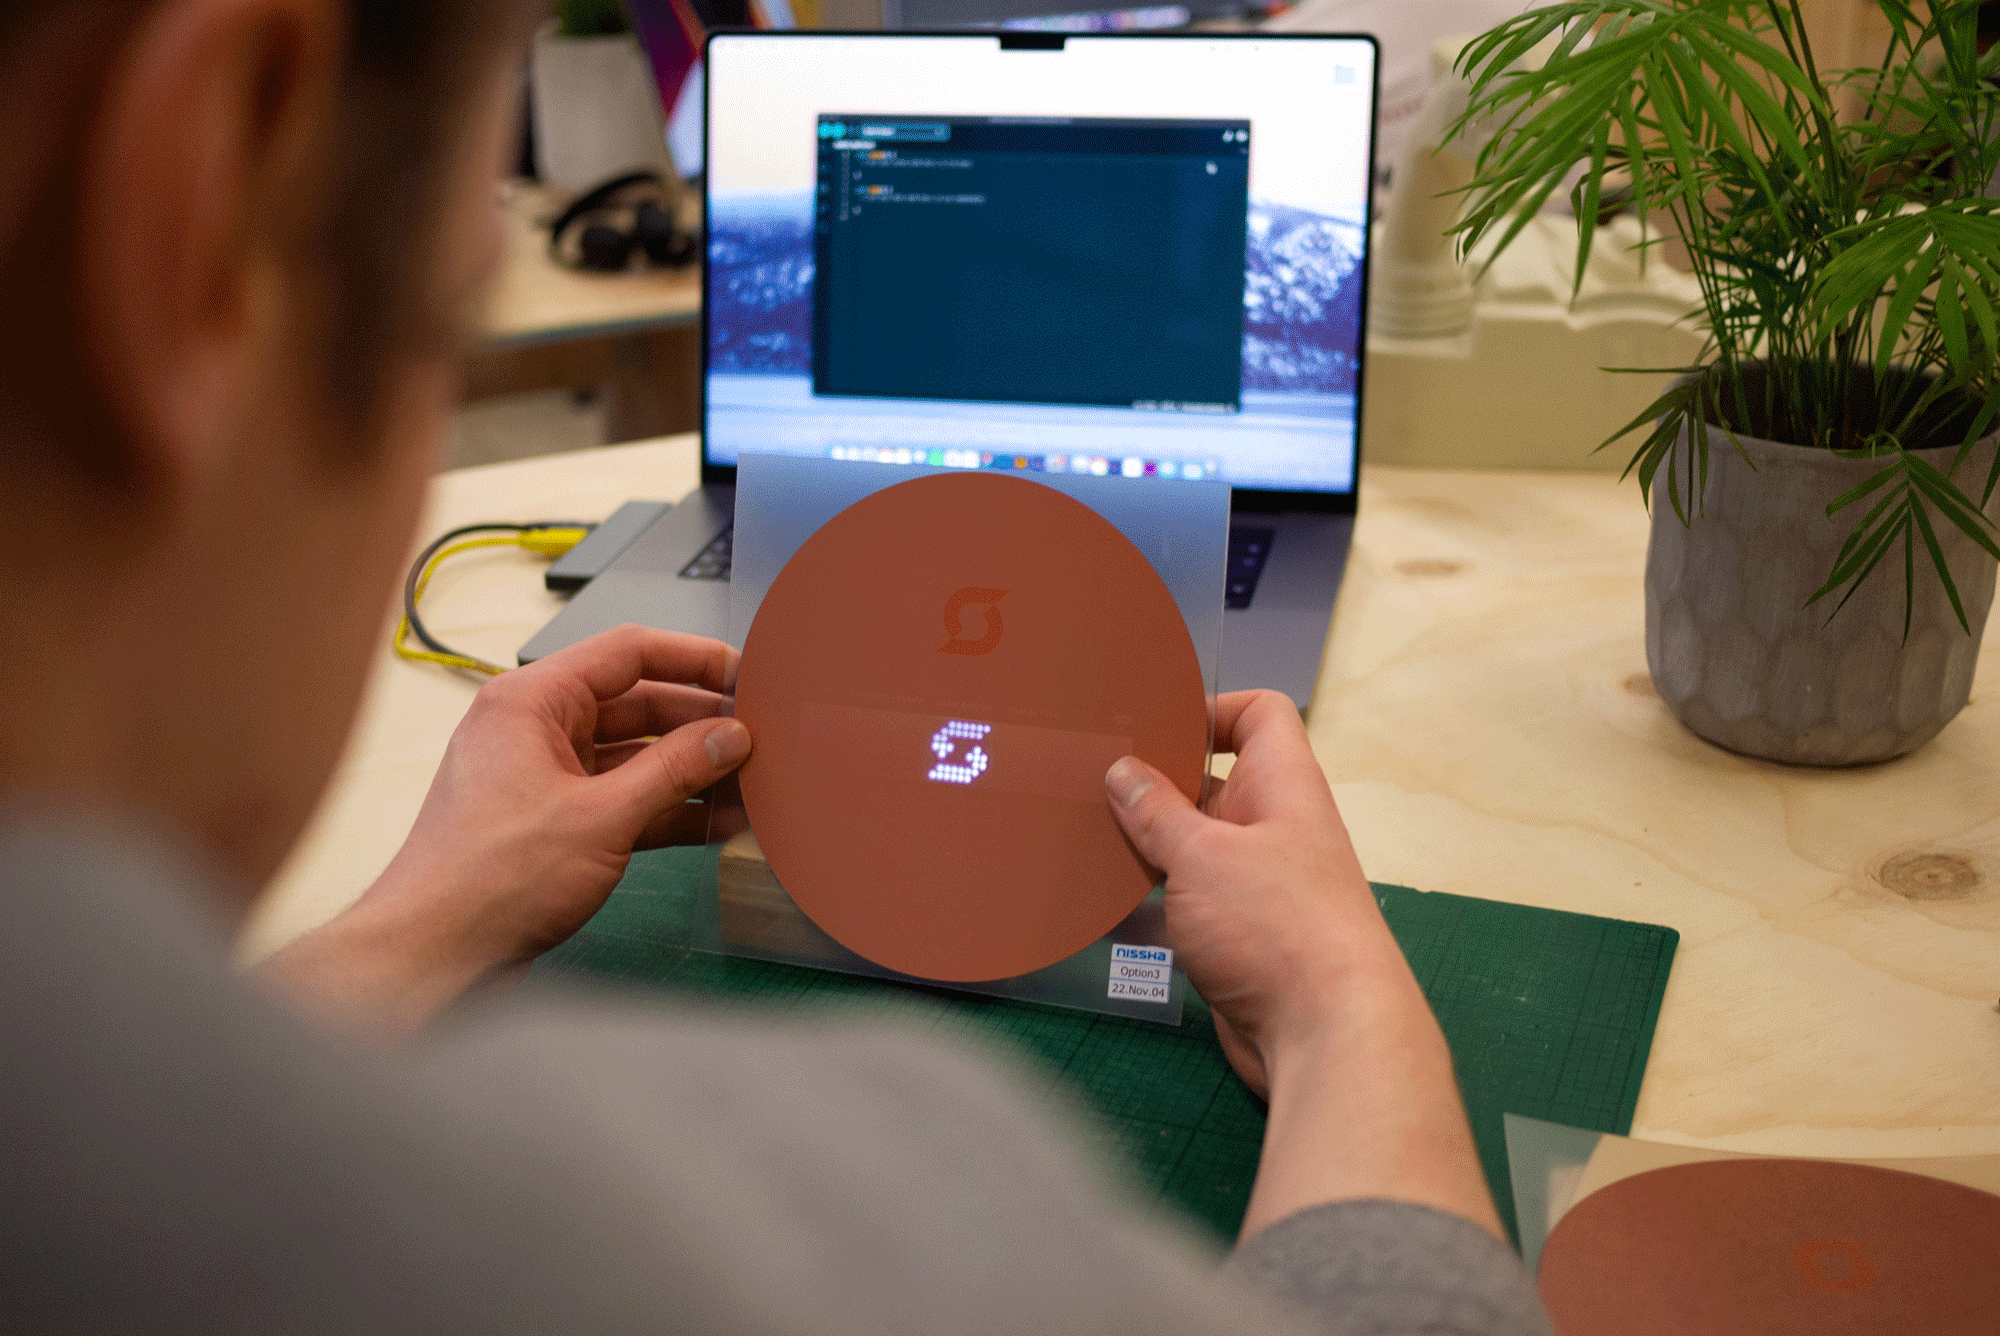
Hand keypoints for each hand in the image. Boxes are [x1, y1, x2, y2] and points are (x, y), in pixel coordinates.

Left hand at [260, 624, 751, 1033]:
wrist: (433, 956)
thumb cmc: (486, 881)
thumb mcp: (601, 817)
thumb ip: (674, 771)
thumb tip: (728, 737)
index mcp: (530, 702)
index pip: (627, 653)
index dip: (693, 658)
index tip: (745, 674)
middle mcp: (534, 730)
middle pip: (637, 704)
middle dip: (699, 722)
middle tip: (759, 735)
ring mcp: (544, 778)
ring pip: (635, 756)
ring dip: (690, 770)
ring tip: (751, 782)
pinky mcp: (555, 824)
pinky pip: (625, 800)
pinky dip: (668, 809)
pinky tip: (717, 822)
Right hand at [1104, 690, 1503, 1240]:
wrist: (1324, 1034)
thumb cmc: (1275, 924)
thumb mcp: (1204, 855)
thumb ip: (1157, 811)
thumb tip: (1123, 770)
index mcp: (1283, 786)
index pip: (1260, 716)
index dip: (1211, 708)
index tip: (1150, 723)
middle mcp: (1274, 829)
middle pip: (1211, 783)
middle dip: (1153, 783)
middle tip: (1085, 779)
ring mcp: (1255, 887)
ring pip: (1190, 848)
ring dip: (1142, 846)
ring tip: (1075, 835)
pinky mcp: (1235, 938)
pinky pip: (1183, 904)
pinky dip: (1145, 904)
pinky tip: (1093, 905)